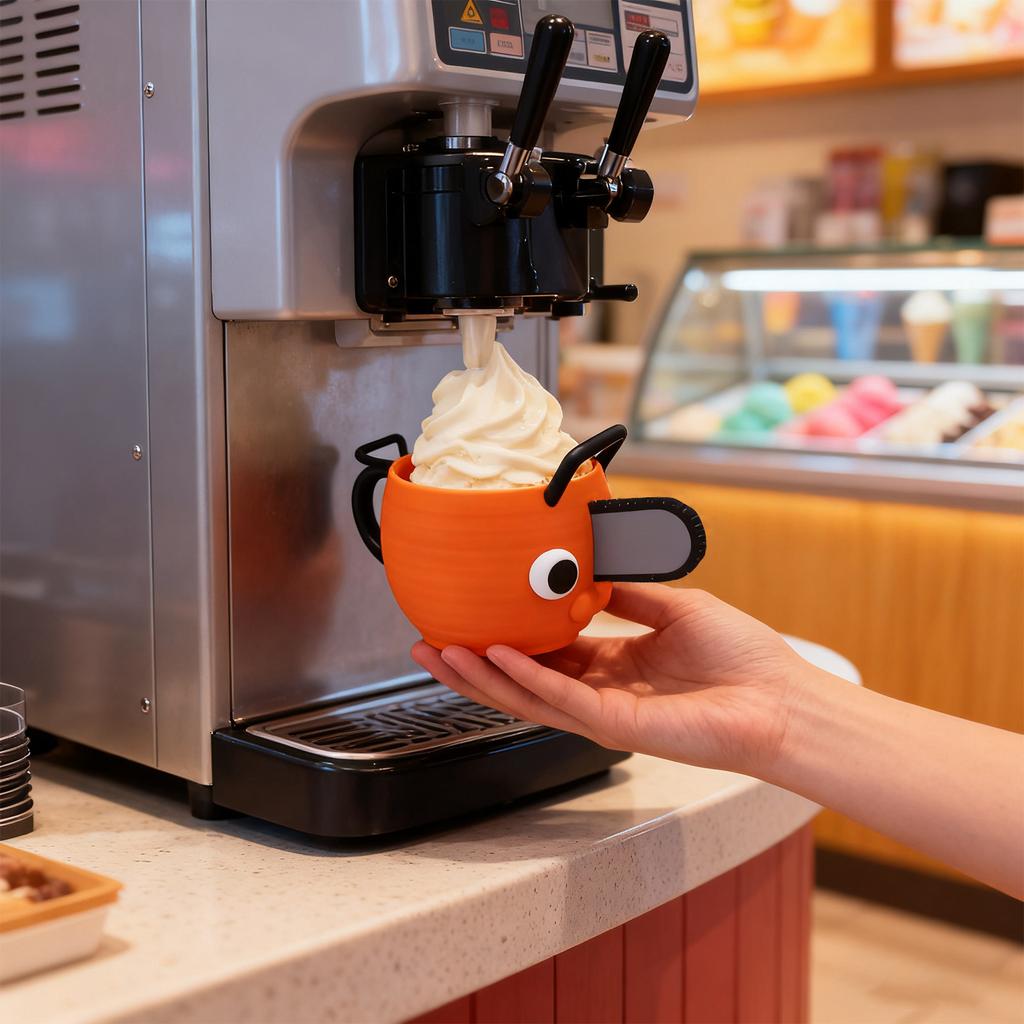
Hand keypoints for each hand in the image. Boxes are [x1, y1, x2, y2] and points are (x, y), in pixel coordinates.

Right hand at [411, 583, 819, 776]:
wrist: (784, 699)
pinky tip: (497, 657)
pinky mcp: (618, 727)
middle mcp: (602, 691)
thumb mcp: (677, 605)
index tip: (472, 614)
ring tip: (439, 654)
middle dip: (474, 663)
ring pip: (529, 697)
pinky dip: (526, 678)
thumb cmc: (744, 657)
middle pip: (523, 679)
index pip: (547, 651)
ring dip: (482, 676)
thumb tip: (590, 566)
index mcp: (616, 665)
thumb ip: (629, 591)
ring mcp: (606, 713)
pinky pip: (561, 700)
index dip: (507, 635)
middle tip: (428, 641)